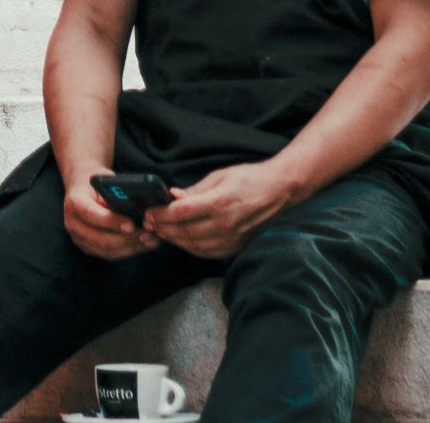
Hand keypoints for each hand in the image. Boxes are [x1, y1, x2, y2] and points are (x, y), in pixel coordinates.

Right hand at [61, 164, 159, 260]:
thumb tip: (136, 208)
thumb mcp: (104, 181)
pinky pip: (109, 254)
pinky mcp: (88, 247)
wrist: (81, 189)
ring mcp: (79, 238)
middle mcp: (73, 223)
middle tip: (147, 234)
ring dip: (131, 247)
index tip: (131, 225)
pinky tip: (143, 245)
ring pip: (106, 249)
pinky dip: (128, 251)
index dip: (111, 221)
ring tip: (150, 240)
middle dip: (127, 238)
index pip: (91, 214)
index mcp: (74, 202)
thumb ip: (115, 194)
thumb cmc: (96, 184)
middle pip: (100, 238)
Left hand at [143, 161, 294, 258]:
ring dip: (173, 239)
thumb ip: (194, 190)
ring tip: (162, 230)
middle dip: (162, 228)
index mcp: (218, 203)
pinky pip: (205, 252)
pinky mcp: (234, 247)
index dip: (160, 214)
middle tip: (150, 222)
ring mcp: (230, 238)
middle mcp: (223, 224)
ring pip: (191, 245)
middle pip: (182, 232)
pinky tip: (182, 239)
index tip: (149, 211)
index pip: (179, 213)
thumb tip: (172, 197)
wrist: (280, 191)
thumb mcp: (219, 176)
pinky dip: (190, 247)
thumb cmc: (249, 179)